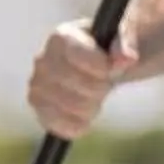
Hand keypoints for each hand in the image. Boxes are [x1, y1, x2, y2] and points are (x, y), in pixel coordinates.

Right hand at [28, 18, 137, 138]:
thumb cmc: (112, 49)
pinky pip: (57, 124)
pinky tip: (85, 118)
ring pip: (69, 106)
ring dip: (90, 107)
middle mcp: (43, 60)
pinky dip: (76, 125)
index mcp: (61, 37)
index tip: (111, 68)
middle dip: (100, 88)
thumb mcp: (125, 38)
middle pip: (78, 84)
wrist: (98, 66)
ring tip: (94, 99)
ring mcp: (37, 85)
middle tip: (105, 83)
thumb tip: (126, 59)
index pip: (79, 57)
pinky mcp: (38, 108)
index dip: (101, 68)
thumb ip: (125, 44)